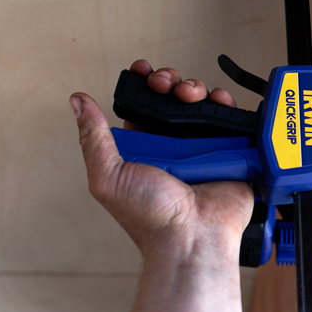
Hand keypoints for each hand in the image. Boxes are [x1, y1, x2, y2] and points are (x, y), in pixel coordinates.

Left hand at [70, 60, 251, 258]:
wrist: (192, 239)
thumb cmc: (150, 219)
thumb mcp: (109, 177)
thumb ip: (94, 138)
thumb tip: (78, 102)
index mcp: (145, 151)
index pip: (144, 107)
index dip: (145, 86)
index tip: (145, 73)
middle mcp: (174, 149)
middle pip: (175, 101)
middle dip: (172, 83)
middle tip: (168, 85)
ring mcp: (203, 151)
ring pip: (203, 107)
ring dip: (197, 90)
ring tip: (192, 96)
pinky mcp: (231, 155)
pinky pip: (232, 123)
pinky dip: (228, 107)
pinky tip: (219, 103)